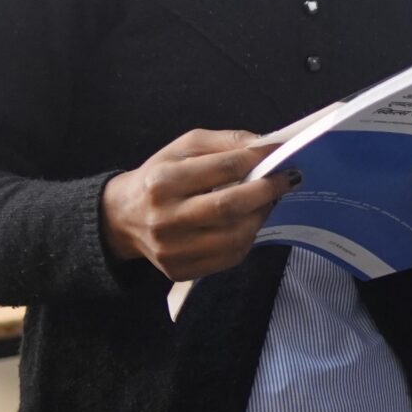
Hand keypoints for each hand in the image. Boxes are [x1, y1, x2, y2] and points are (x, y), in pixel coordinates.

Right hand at [99, 129, 301, 280]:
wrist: (123, 217)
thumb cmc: (160, 176)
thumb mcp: (184, 147)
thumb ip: (224, 141)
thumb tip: (265, 145)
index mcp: (163, 181)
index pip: (223, 168)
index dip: (258, 159)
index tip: (281, 153)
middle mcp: (165, 219)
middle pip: (230, 206)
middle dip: (268, 190)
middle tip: (289, 178)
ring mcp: (172, 250)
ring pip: (234, 236)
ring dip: (261, 215)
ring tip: (269, 200)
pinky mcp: (180, 270)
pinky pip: (229, 257)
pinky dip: (248, 237)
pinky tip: (250, 221)